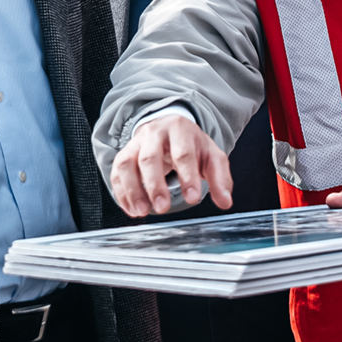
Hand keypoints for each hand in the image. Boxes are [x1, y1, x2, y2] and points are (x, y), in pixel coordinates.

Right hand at [110, 112, 233, 217]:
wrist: (170, 130)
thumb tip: (226, 202)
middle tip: (163, 208)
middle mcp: (154, 133)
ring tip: (142, 212)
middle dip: (155, 185)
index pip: (183, 153)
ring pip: (127, 164)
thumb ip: (220, 179)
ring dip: (132, 190)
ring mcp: (135, 143)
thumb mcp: (211, 157)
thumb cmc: (191, 146)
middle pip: (150, 157)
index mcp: (180, 130)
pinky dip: (122, 194)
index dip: (188, 177)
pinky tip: (133, 210)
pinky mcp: (123, 155)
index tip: (193, 199)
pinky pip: (116, 173)